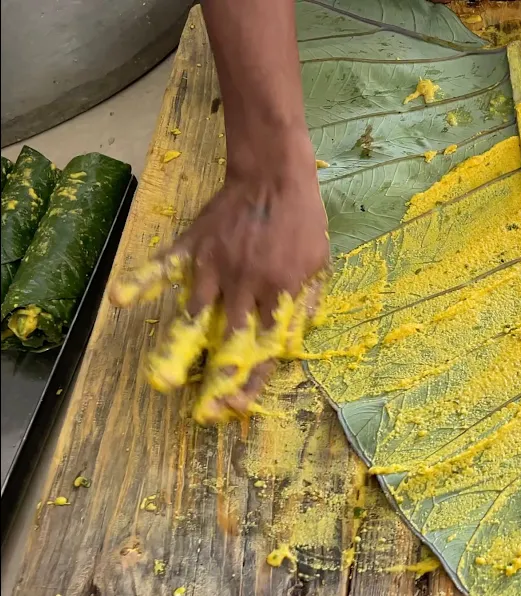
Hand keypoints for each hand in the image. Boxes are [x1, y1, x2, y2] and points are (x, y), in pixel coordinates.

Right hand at [111, 135, 328, 422]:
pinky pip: (163, 267)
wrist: (276, 175)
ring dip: (180, 351)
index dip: (250, 380)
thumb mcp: (318, 266)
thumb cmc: (302, 222)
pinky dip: (141, 283)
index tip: (236, 406)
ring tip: (162, 382)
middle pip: (229, 341)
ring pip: (195, 315)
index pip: (264, 347)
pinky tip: (120, 301)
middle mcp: (245, 285)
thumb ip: (303, 306)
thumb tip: (290, 345)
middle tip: (204, 412)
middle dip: (217, 380)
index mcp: (279, 293)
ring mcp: (215, 266)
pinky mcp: (193, 247)